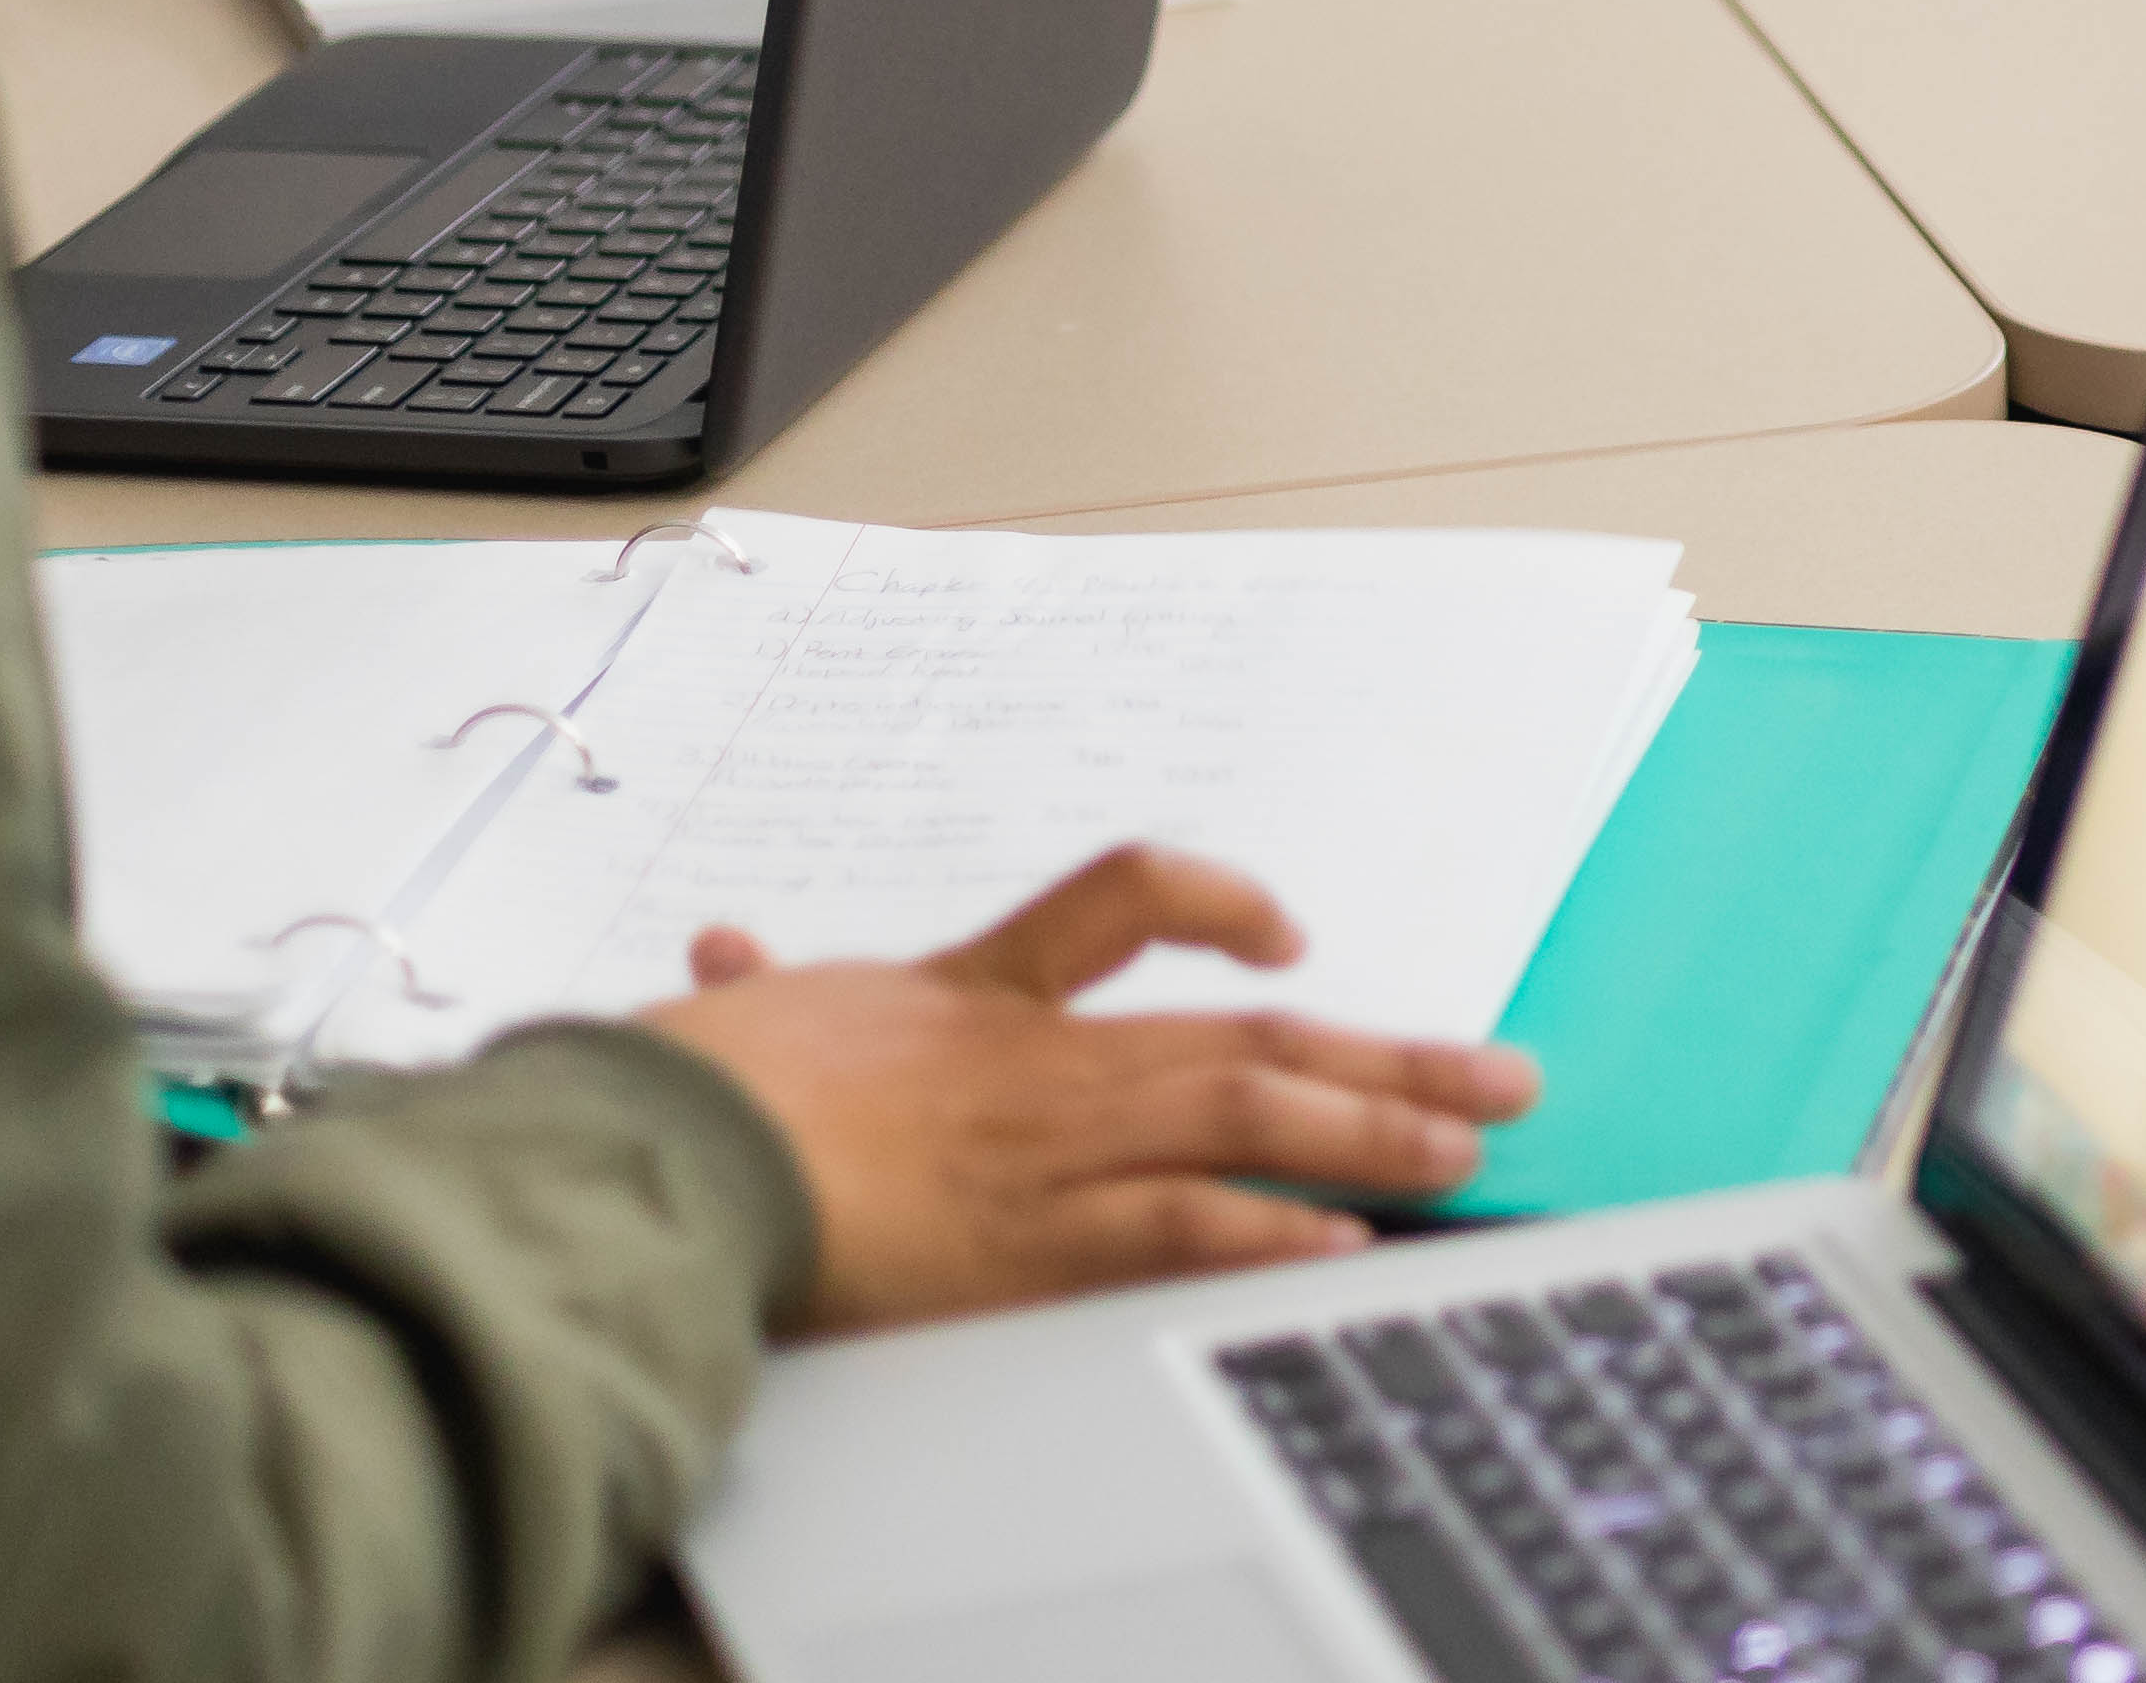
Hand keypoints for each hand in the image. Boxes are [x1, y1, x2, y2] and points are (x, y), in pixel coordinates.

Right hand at [647, 845, 1537, 1333]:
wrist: (646, 1150)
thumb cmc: (674, 1089)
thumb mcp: (728, 1021)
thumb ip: (751, 992)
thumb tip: (722, 955)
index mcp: (970, 997)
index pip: (1121, 905)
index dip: (1220, 906)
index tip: (1289, 940)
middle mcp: (1035, 1060)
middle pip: (1247, 1032)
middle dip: (1386, 1054)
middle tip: (1499, 1071)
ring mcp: (1045, 1144)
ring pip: (1247, 1113)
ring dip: (1370, 1129)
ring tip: (1465, 1147)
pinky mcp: (1028, 1239)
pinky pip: (1182, 1225)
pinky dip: (1270, 1229)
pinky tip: (1342, 1240)